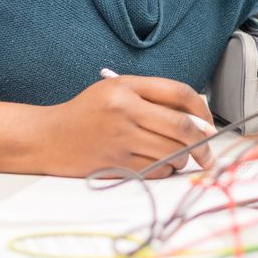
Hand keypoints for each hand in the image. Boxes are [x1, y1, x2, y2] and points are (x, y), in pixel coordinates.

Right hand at [0, 76, 215, 181]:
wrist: (47, 138)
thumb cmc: (87, 113)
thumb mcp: (118, 90)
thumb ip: (155, 97)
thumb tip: (199, 118)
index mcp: (127, 87)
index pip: (180, 93)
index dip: (202, 109)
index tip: (210, 122)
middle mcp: (125, 110)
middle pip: (182, 126)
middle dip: (202, 142)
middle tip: (209, 153)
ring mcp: (120, 139)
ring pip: (172, 152)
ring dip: (183, 158)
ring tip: (176, 156)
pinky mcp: (115, 164)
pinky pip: (156, 170)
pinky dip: (165, 170)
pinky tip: (157, 164)